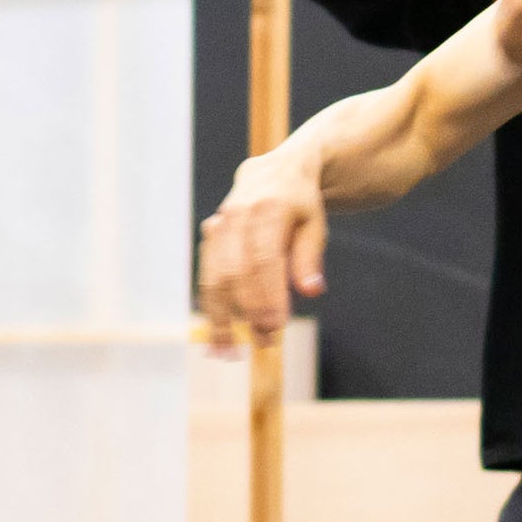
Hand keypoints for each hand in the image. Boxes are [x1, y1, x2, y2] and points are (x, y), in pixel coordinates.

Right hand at [196, 149, 327, 347]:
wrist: (276, 171)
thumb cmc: (301, 204)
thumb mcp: (315, 225)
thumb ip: (309, 258)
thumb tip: (311, 291)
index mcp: (269, 207)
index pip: (264, 259)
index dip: (268, 295)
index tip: (276, 327)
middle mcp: (238, 213)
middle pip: (236, 270)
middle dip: (247, 310)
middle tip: (264, 342)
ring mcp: (220, 223)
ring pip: (214, 275)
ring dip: (220, 316)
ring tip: (227, 351)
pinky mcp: (211, 235)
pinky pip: (207, 274)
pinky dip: (210, 305)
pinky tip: (217, 333)